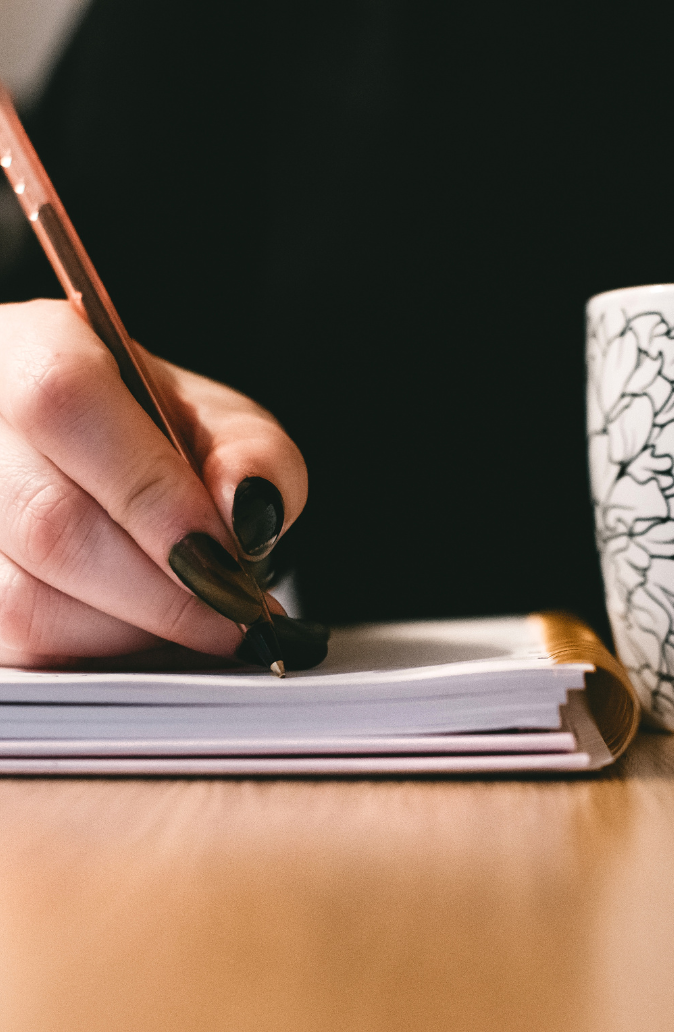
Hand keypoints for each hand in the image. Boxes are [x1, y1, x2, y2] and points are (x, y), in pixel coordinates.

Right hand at [0, 299, 306, 667]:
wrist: (114, 462)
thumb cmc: (165, 436)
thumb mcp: (228, 427)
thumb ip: (255, 459)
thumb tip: (247, 512)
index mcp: (29, 346)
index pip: (66, 403)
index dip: (151, 493)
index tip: (227, 558)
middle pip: (46, 517)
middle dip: (162, 588)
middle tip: (237, 613)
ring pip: (21, 596)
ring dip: (133, 627)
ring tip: (200, 620)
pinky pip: (16, 641)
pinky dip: (98, 649)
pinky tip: (148, 631)